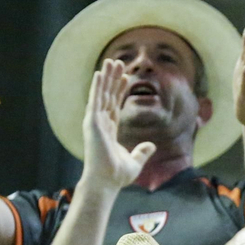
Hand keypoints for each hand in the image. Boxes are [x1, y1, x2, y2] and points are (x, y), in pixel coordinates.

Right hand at [81, 61, 155, 188]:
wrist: (106, 182)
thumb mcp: (135, 161)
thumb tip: (151, 145)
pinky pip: (95, 101)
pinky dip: (97, 87)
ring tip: (110, 62)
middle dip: (113, 79)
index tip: (126, 77)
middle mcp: (101, 124)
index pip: (115, 105)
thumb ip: (142, 152)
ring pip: (101, 94)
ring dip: (105, 77)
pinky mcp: (92, 123)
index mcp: (109, 131)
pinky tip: (99, 74)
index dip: (120, 91)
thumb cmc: (117, 175)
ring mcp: (95, 122)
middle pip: (108, 96)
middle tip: (118, 63)